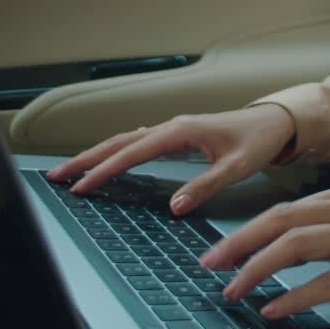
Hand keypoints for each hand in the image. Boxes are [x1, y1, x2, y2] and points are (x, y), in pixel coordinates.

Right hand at [45, 105, 294, 214]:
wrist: (273, 122)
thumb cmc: (257, 141)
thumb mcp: (237, 168)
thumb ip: (205, 185)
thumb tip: (175, 206)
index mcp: (180, 131)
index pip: (132, 153)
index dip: (104, 170)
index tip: (81, 186)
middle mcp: (171, 127)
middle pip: (117, 142)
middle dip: (85, 159)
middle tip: (56, 176)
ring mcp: (171, 130)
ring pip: (124, 141)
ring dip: (96, 155)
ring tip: (71, 171)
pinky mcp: (175, 136)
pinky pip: (136, 143)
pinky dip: (115, 152)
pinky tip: (106, 162)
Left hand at [199, 180, 329, 328]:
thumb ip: (320, 239)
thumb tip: (263, 253)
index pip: (284, 209)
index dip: (245, 231)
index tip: (215, 253)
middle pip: (285, 220)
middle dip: (241, 244)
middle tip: (210, 266)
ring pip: (301, 244)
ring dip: (259, 269)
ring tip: (235, 290)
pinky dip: (296, 296)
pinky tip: (274, 309)